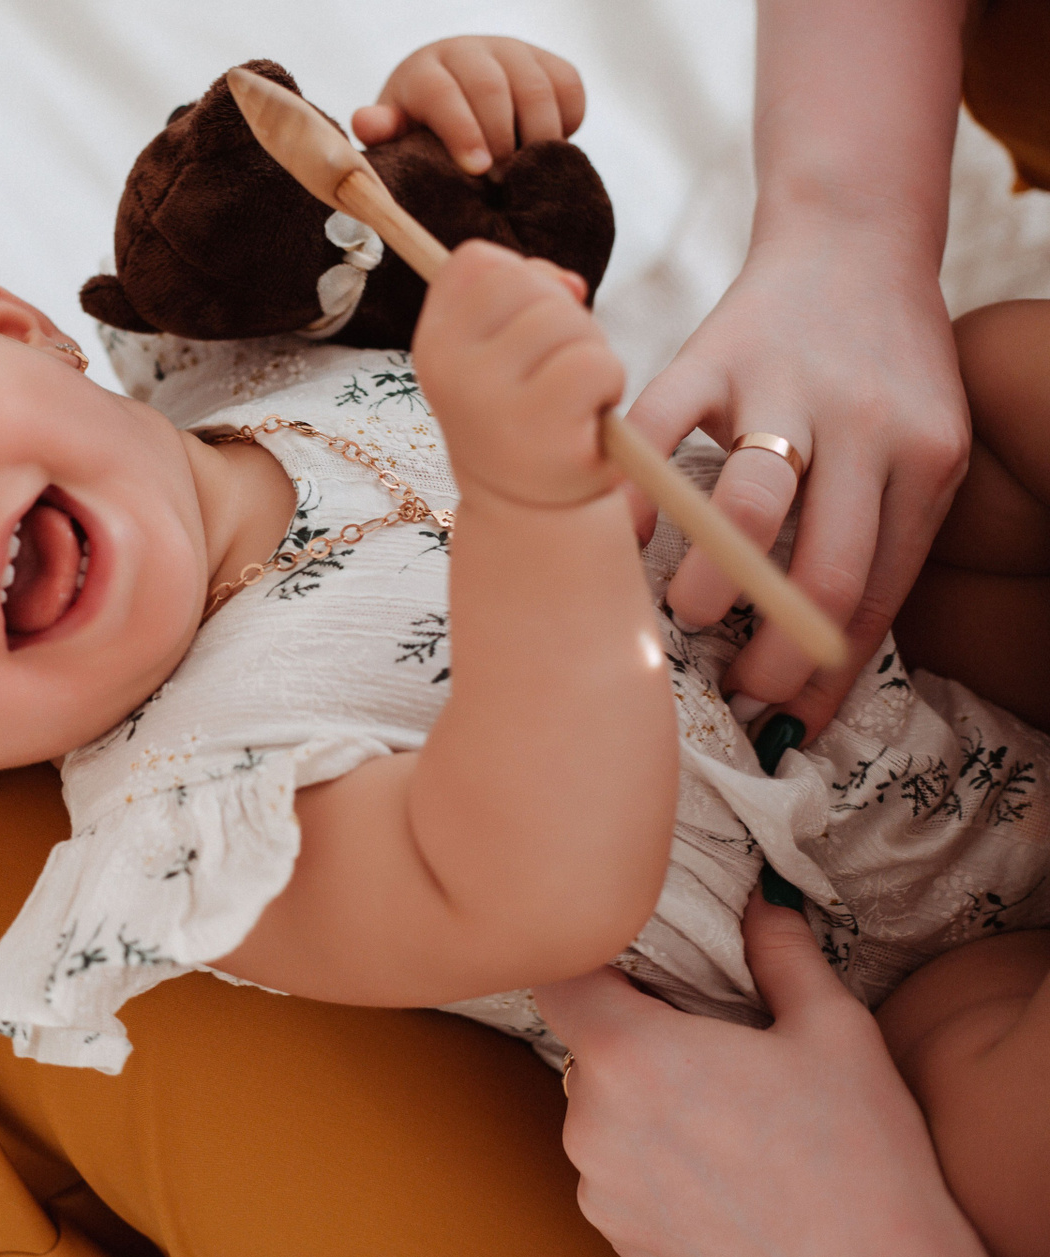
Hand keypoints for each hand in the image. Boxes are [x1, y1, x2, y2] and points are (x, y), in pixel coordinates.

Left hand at [353, 37, 584, 173]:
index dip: (462, 131)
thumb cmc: (421, 129)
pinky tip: (545, 150)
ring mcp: (513, 51)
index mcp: (426, 69)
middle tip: (502, 184)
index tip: (477, 170)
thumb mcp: (397, 135)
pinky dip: (567, 122)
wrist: (457, 99)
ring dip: (538, 137)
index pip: (443, 93)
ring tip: (525, 175)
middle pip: (493, 89)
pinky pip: (570, 88)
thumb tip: (368, 122)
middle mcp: (470, 50)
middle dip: (501, 140)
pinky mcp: (549, 61)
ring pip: (537, 89)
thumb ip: (384, 132)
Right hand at [413, 240, 619, 506]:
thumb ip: (522, 295)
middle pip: (525, 280)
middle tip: (555, 372)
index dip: (521, 281)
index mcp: (433, 346)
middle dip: (562, 316)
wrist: (530, 510)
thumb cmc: (524, 416)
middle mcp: (448, 370)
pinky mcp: (538, 429)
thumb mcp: (500, 353)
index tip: (524, 328)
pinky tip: (588, 417)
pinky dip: (609, 384)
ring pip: (566, 319)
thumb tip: (570, 285)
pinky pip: (596, 363)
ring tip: (571, 398)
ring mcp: (488, 400)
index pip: (477, 262)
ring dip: (590, 352)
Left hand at [533, 886, 995, 1256]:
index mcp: (629, 1056)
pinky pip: (615, 1169)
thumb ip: (781, 952)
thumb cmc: (864, 1170)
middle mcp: (591, 1122)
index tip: (640, 961)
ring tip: (730, 1116)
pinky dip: (653, 1158)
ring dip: (645, 1100)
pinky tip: (724, 1168)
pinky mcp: (615, 1233)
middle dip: (638, 1032)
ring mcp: (598, 1186)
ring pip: (601, 1109)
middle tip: (715, 1044)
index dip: (593, 959)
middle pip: (586, 1044)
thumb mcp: (836, 1034)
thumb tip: (760, 900)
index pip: (559, 976)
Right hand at [626, 218, 968, 742]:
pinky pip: (662, 432)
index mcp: (926, 459)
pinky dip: (638, 496)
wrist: (852, 240)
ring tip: (685, 619)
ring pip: (750, 508)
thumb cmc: (882, 372)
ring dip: (711, 585)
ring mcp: (786, 385)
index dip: (826, 672)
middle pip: (825, 568)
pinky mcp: (714, 353)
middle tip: (736, 691)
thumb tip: (819, 681)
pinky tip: (624, 541)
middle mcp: (868, 425)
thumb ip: (878, 543)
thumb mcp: (915, 451)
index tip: (786, 721)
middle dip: (774, 654)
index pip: (877, 592)